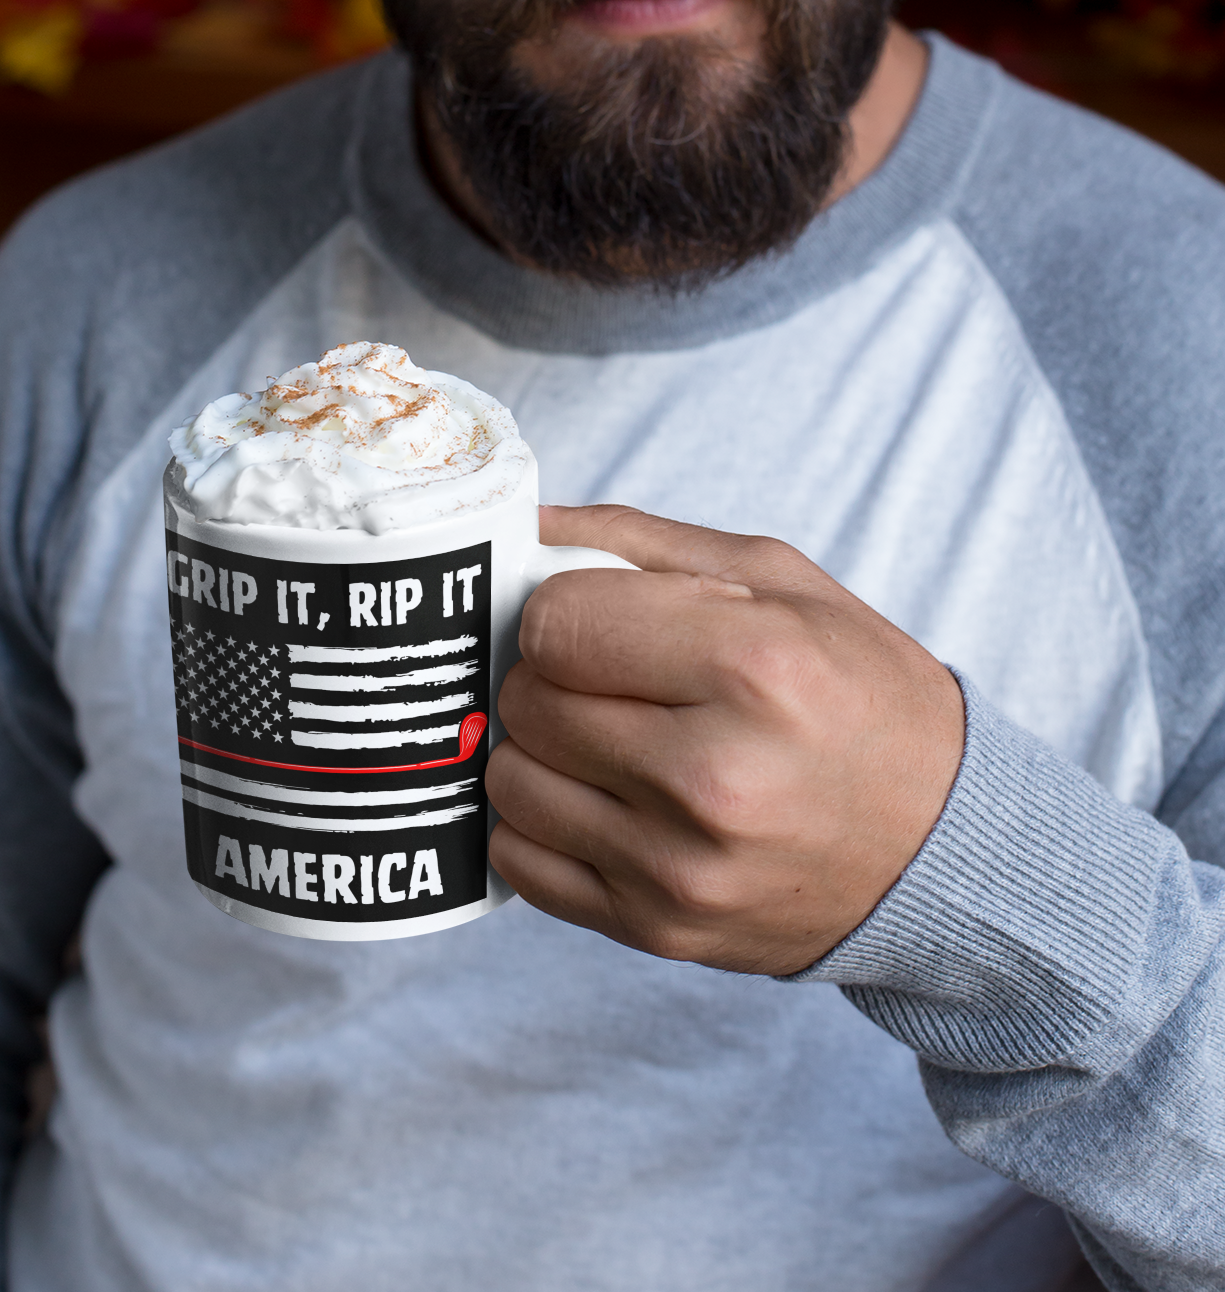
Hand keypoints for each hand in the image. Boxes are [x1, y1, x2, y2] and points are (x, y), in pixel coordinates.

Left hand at [486, 504, 964, 975]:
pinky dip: (542, 824)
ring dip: (543, 751)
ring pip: (512, 782)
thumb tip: (526, 522)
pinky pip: (522, 863)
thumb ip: (640, 542)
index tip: (598, 617)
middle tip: (609, 677)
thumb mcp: (780, 580)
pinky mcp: (660, 929)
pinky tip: (602, 800)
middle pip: (529, 701)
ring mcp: (682, 865)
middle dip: (552, 676)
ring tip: (608, 738)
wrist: (940, 846)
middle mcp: (714, 774)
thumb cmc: (860, 696)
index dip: (561, 609)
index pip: (556, 622)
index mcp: (754, 666)